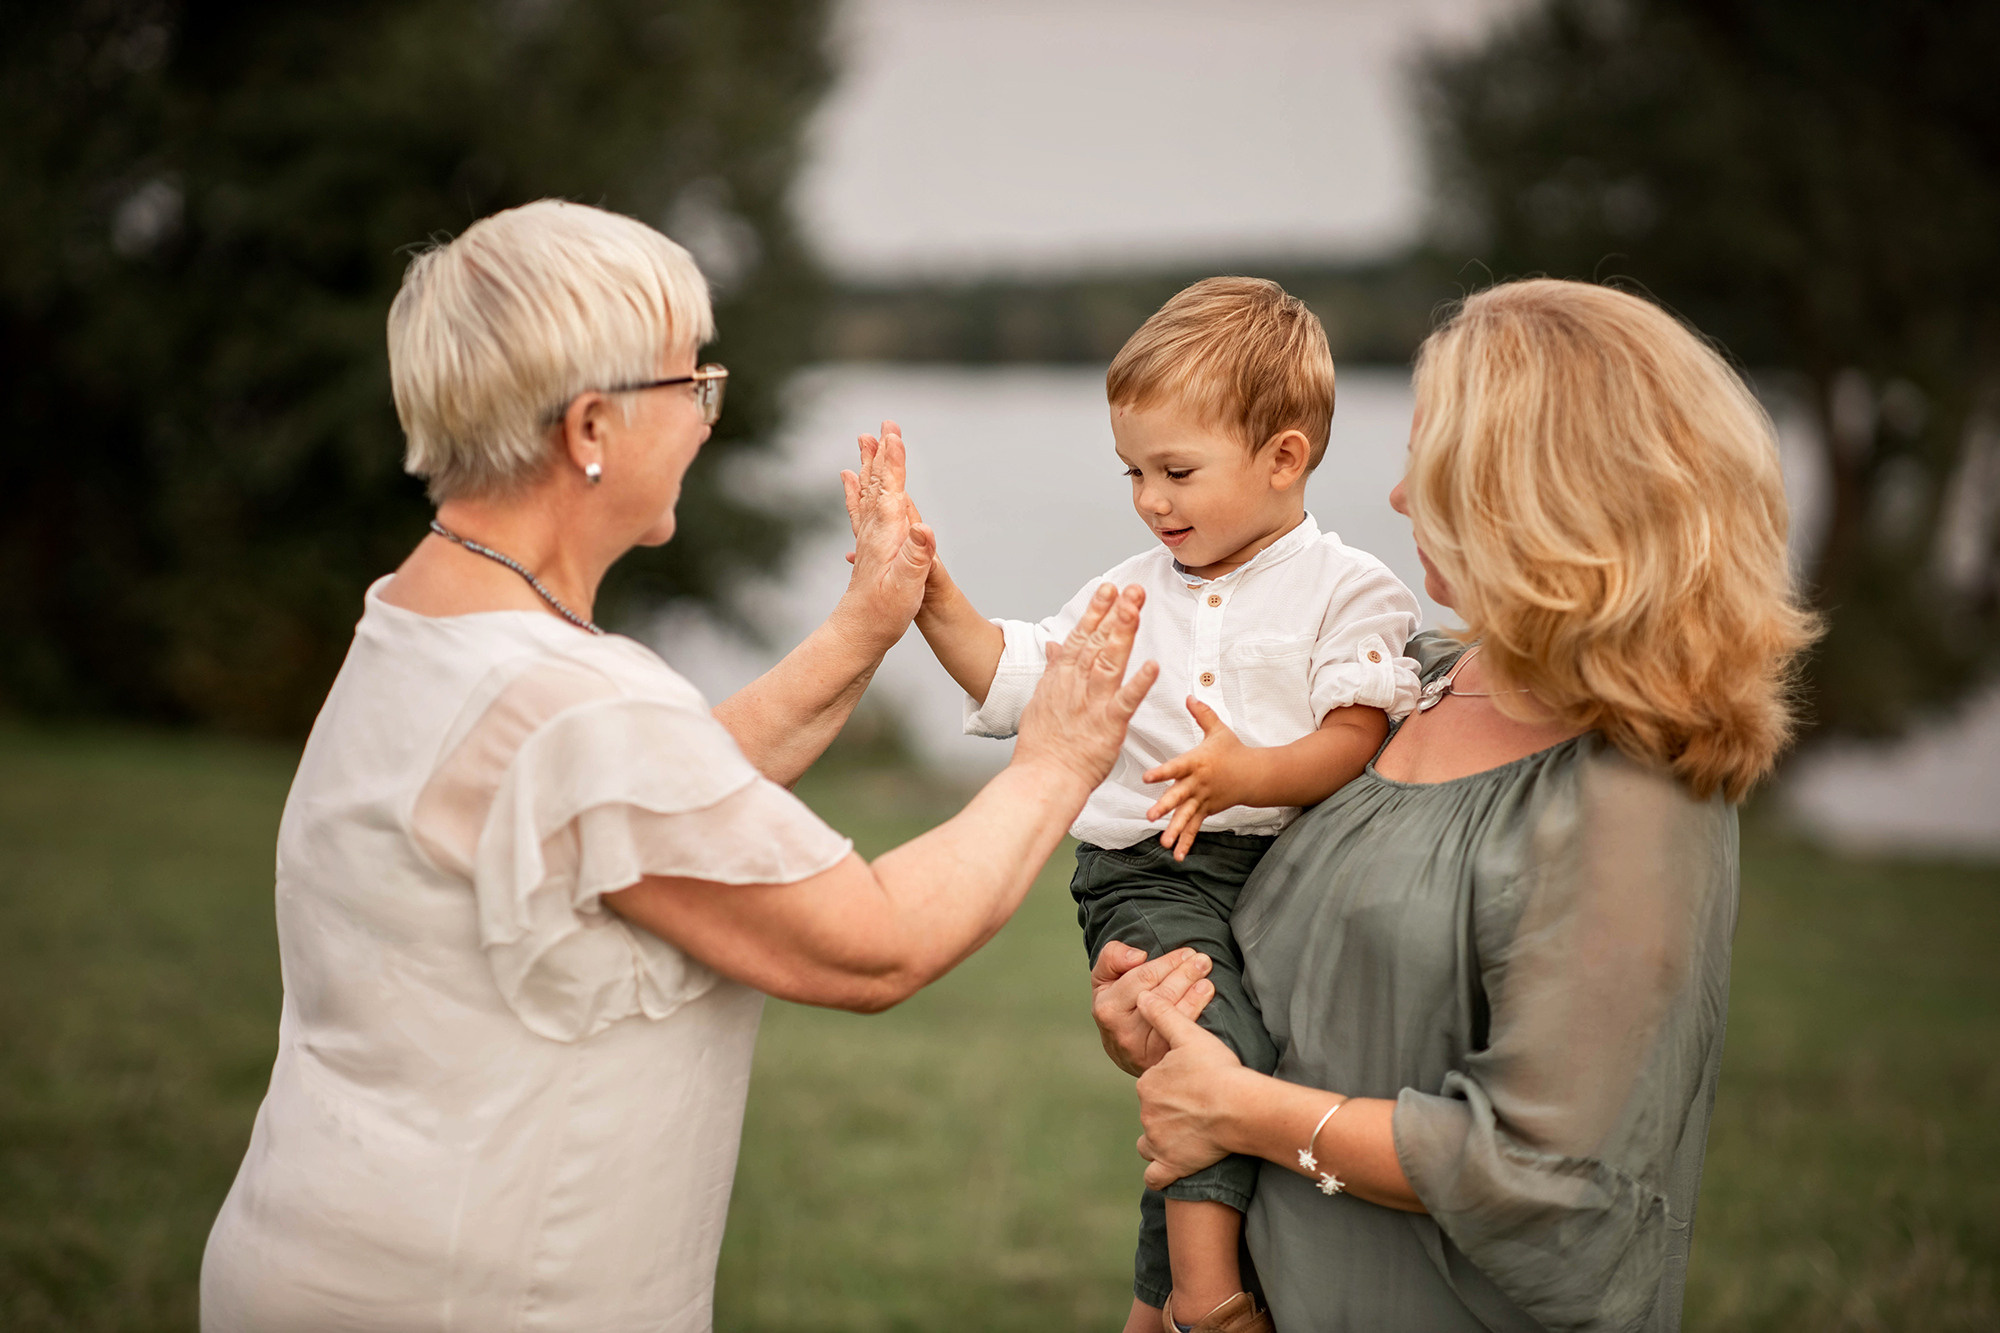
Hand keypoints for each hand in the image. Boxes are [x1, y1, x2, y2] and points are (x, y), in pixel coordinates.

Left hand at [837, 421, 934, 648]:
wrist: (857, 636)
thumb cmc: (883, 615)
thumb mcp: (906, 588)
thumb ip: (916, 557)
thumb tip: (923, 527)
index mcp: (886, 536)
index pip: (891, 490)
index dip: (893, 460)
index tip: (892, 432)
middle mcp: (875, 532)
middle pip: (878, 484)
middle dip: (882, 453)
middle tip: (883, 425)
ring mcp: (869, 539)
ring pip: (869, 493)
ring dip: (869, 466)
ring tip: (864, 442)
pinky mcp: (867, 549)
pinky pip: (862, 509)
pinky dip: (857, 491)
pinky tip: (850, 482)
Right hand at [1010, 582, 1157, 793]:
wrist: (1041, 780)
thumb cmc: (1042, 747)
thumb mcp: (1039, 701)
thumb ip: (1051, 670)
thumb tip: (1052, 646)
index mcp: (1060, 680)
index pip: (1080, 638)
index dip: (1096, 612)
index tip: (1109, 589)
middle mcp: (1075, 686)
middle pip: (1097, 642)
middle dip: (1115, 613)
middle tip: (1132, 589)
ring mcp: (1091, 704)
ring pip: (1110, 661)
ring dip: (1123, 633)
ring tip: (1136, 608)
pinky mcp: (1108, 726)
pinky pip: (1126, 702)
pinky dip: (1139, 684)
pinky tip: (1152, 666)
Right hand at [1090, 942, 1215, 1075]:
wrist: (1122, 1048)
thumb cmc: (1117, 1004)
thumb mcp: (1105, 977)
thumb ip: (1112, 957)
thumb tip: (1138, 957)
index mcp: (1107, 1006)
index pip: (1142, 977)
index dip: (1168, 962)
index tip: (1185, 952)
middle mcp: (1122, 1030)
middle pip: (1162, 995)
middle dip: (1185, 974)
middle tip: (1202, 961)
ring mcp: (1141, 1048)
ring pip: (1173, 1014)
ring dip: (1194, 993)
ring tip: (1205, 977)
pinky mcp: (1159, 1059)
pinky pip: (1180, 1033)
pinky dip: (1195, 1012)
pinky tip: (1204, 996)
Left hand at [1134, 988, 1250, 1190]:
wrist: (1240, 1107)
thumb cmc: (1219, 1070)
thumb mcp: (1190, 1035)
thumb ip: (1163, 1014)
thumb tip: (1143, 995)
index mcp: (1148, 1083)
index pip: (1154, 1084)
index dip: (1171, 1084)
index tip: (1192, 1085)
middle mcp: (1146, 1112)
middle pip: (1152, 1111)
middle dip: (1167, 1111)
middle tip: (1196, 1108)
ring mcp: (1157, 1141)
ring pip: (1149, 1142)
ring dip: (1161, 1139)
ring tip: (1185, 1134)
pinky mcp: (1171, 1164)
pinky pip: (1155, 1176)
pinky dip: (1160, 1173)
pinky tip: (1170, 1167)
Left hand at [1142, 698, 1255, 859]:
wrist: (1256, 774)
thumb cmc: (1232, 750)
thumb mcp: (1218, 730)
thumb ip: (1202, 714)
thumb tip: (1188, 695)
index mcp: (1197, 762)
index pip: (1176, 767)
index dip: (1161, 772)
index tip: (1147, 778)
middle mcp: (1198, 784)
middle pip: (1179, 796)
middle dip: (1165, 806)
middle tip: (1150, 816)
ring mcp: (1203, 800)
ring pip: (1186, 816)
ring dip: (1174, 830)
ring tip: (1163, 843)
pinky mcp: (1206, 811)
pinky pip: (1194, 828)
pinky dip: (1186, 842)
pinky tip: (1176, 855)